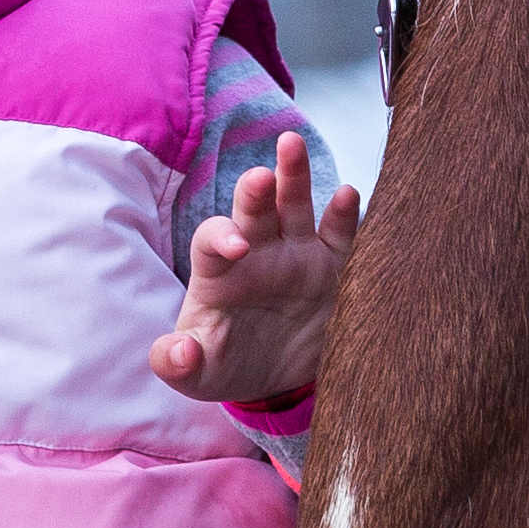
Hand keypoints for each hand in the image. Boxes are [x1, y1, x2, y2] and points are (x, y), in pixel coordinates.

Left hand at [153, 130, 363, 408]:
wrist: (276, 381)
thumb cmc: (227, 366)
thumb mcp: (198, 374)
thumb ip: (179, 363)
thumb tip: (178, 354)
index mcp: (219, 273)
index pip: (212, 240)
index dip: (222, 237)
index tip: (237, 248)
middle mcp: (257, 253)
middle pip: (253, 209)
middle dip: (256, 190)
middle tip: (261, 174)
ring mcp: (295, 255)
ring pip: (294, 206)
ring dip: (293, 176)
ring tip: (292, 146)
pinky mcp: (332, 268)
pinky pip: (339, 235)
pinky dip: (345, 215)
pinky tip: (350, 194)